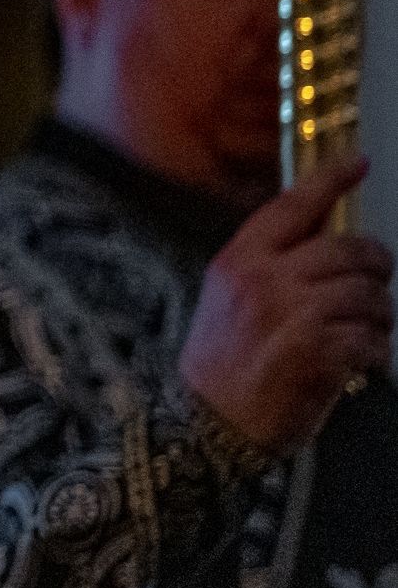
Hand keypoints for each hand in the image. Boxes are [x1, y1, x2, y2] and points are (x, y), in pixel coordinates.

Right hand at [181, 156, 393, 451]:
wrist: (207, 426)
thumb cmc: (224, 365)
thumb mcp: (230, 300)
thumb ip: (269, 267)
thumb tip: (326, 241)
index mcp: (239, 261)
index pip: (292, 206)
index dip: (329, 180)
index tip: (358, 162)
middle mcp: (263, 279)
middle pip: (348, 249)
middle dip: (376, 267)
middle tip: (376, 285)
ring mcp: (289, 314)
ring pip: (369, 294)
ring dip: (380, 317)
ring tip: (365, 334)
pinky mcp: (315, 351)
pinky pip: (372, 338)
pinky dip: (377, 352)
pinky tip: (361, 364)